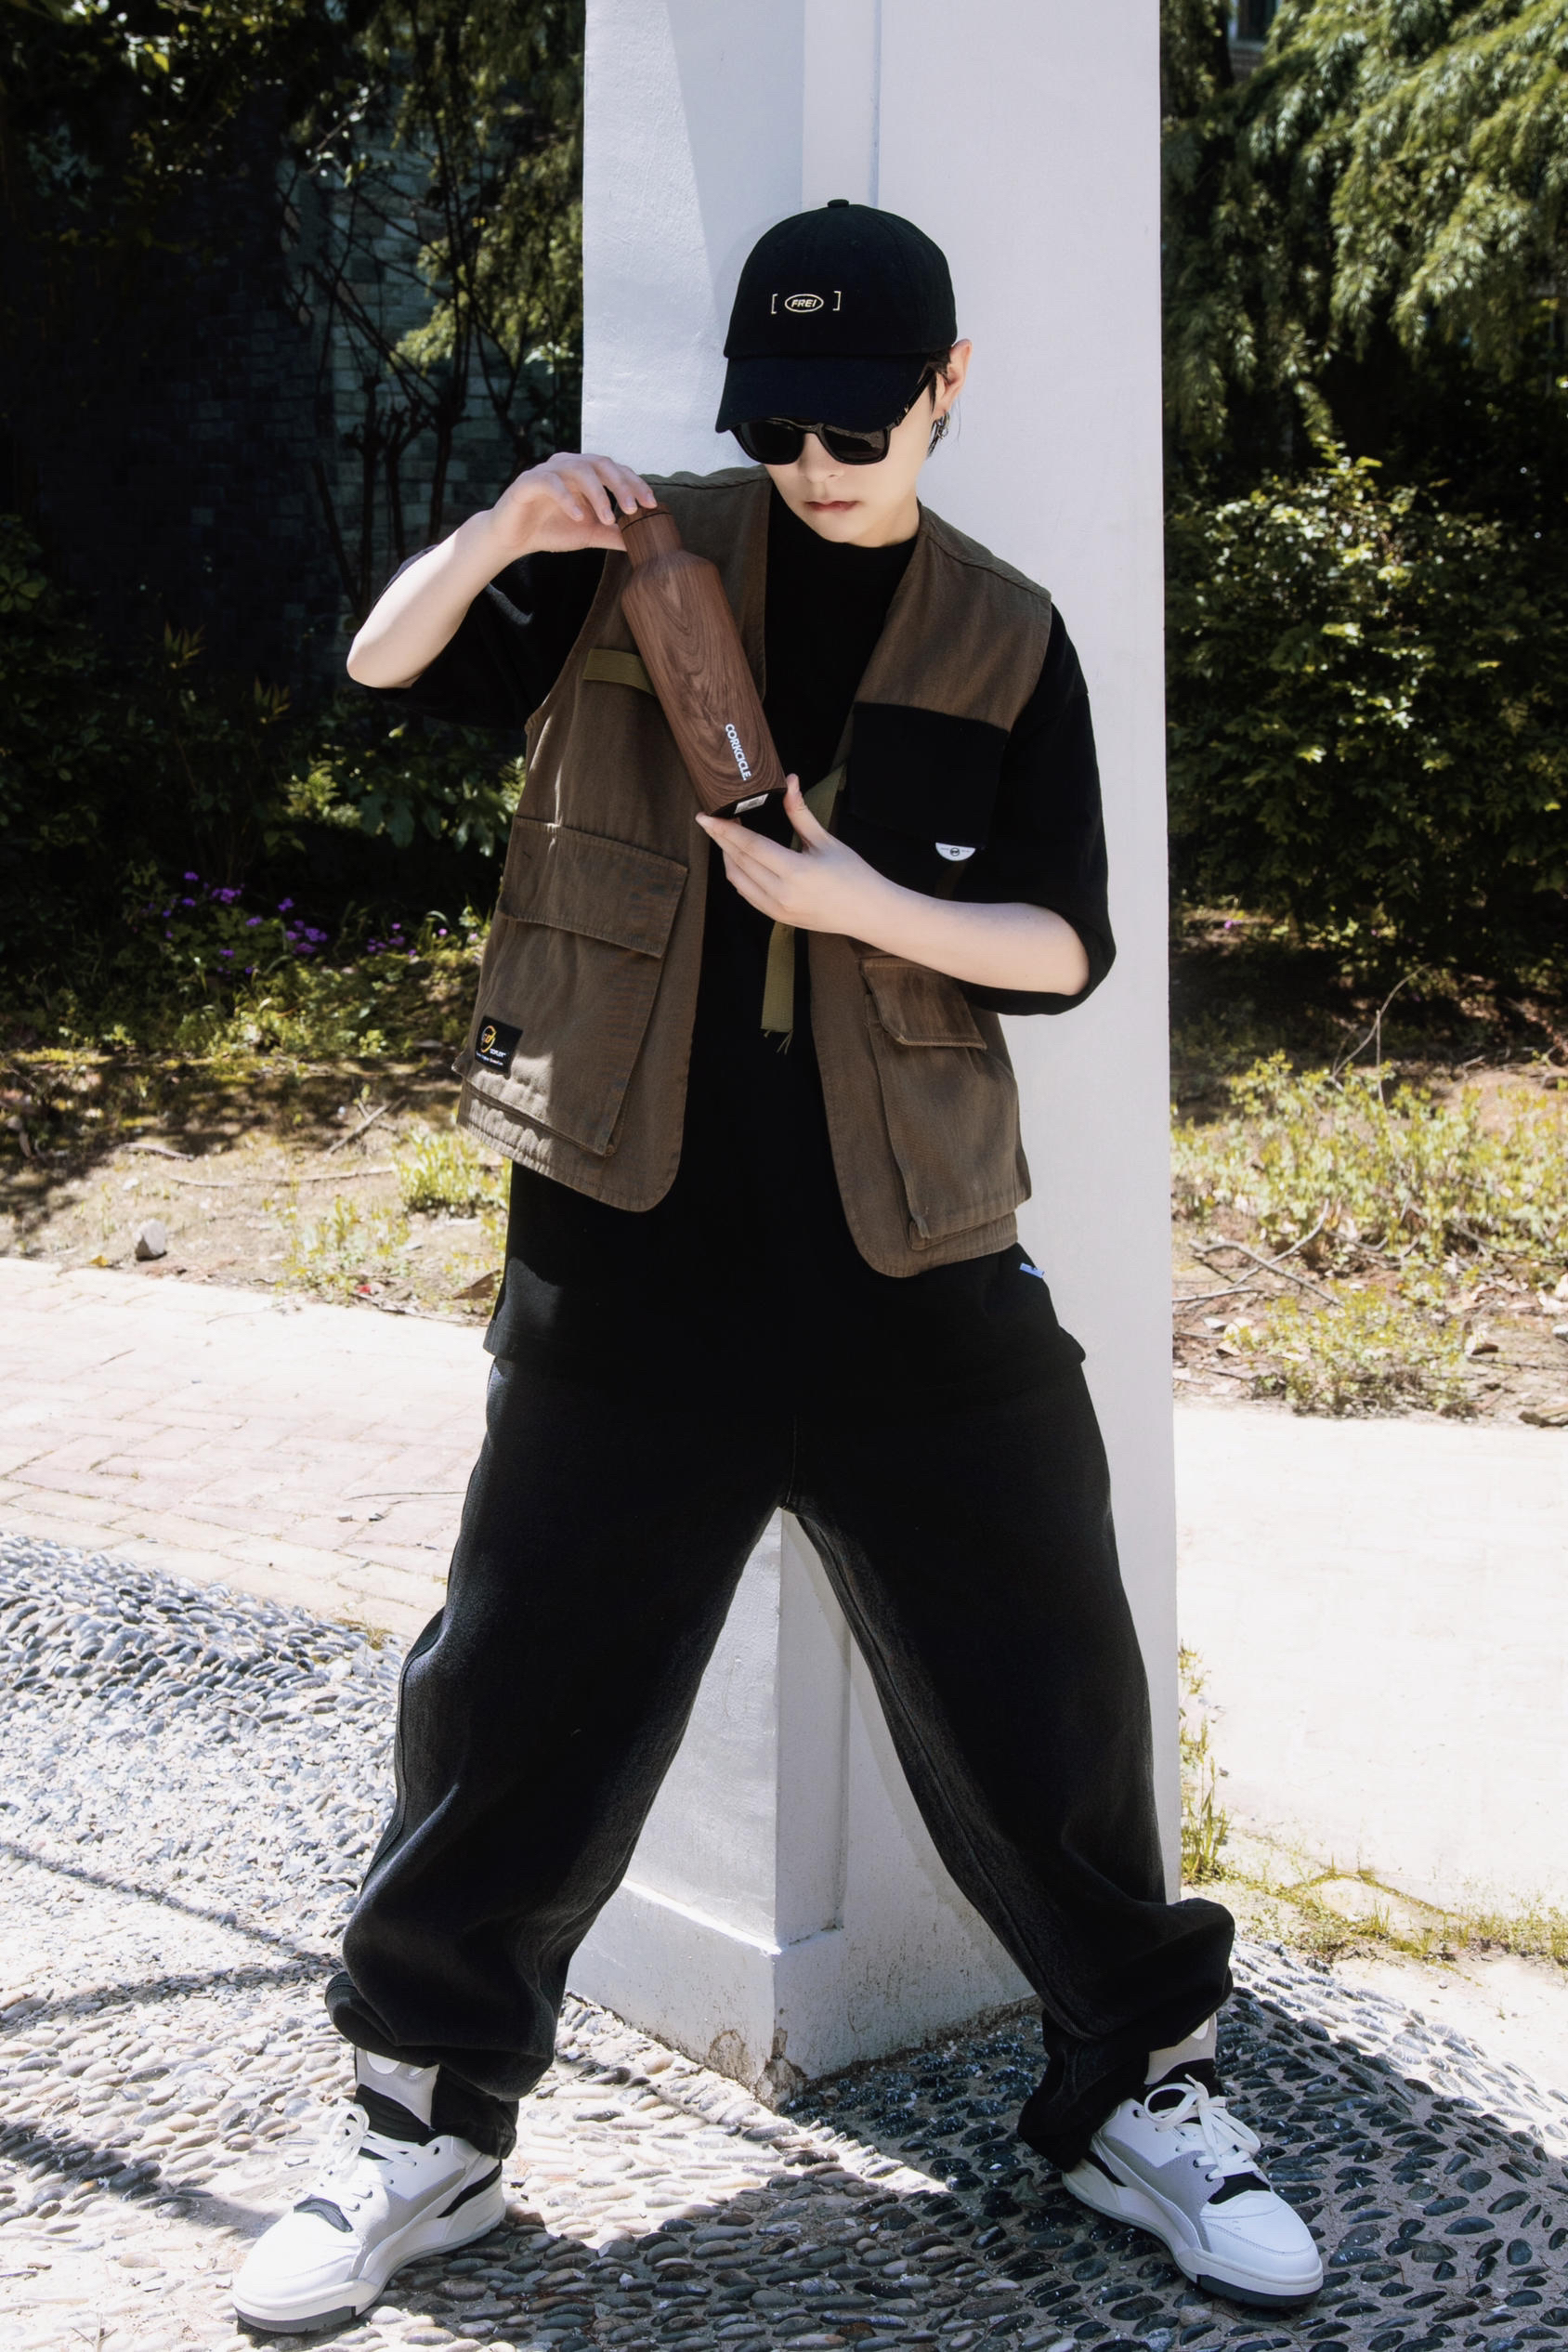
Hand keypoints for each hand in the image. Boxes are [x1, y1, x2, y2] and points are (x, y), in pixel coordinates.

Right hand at [487, 451, 657, 559]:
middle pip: (601, 463)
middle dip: (621, 485)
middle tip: (633, 509)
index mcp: (585, 473)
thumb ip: (614, 534)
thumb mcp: (589, 534)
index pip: (616, 471)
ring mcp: (548, 470)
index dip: (635, 484)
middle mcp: (568, 465)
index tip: (651, 504)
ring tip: (607, 517)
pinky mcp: (528, 481)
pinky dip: (567, 498)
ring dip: (597, 493)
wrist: (513, 538)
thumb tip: (642, 540)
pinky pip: (551, 482)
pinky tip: (578, 517)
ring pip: (578, 469)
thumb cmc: (551, 529)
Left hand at [696, 776, 892, 935]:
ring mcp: (777, 909)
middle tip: (716, 819)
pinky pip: (747, 894)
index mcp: (795, 872)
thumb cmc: (853, 875)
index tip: (706, 816)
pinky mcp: (777, 917)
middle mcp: (781, 894)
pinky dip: (737, 875)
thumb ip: (800, 812)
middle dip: (722, 839)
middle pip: (738, 861)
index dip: (724, 829)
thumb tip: (789, 781)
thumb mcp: (825, 840)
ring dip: (727, 857)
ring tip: (728, 837)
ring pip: (737, 880)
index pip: (748, 846)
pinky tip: (739, 859)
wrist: (868, 912)